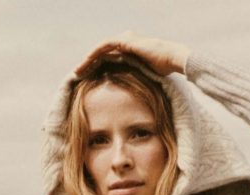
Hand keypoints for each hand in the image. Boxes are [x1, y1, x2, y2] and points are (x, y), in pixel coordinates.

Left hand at [74, 30, 189, 77]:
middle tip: (77, 75)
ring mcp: (124, 40)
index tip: (86, 80)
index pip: (108, 59)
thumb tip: (129, 100)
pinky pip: (104, 47)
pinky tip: (85, 63)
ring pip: (100, 50)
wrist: (173, 59)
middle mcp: (125, 43)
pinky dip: (93, 55)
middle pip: (101, 54)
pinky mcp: (124, 41)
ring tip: (77, 71)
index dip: (96, 69)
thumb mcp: (144, 78)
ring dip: (87, 60)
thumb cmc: (164, 72)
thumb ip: (134, 82)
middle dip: (88, 65)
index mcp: (129, 51)